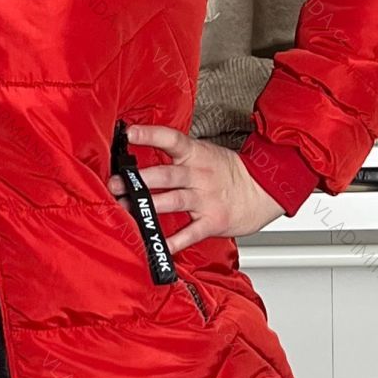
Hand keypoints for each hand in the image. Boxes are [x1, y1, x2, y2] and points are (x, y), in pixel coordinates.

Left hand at [107, 123, 284, 251]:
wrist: (263, 190)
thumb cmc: (226, 172)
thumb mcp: (204, 153)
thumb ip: (176, 153)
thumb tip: (140, 148)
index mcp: (195, 154)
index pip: (171, 139)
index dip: (149, 134)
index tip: (129, 133)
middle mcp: (198, 174)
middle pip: (165, 175)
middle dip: (137, 180)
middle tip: (114, 183)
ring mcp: (205, 199)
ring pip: (173, 201)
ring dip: (147, 207)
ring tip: (125, 209)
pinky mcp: (213, 221)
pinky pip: (190, 233)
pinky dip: (173, 241)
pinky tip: (156, 244)